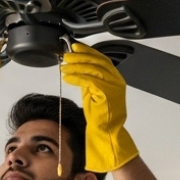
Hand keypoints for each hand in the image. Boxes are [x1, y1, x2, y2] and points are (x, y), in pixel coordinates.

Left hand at [61, 43, 138, 171]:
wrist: (107, 132)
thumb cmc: (101, 116)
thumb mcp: (93, 92)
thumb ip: (89, 79)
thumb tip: (77, 68)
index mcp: (115, 78)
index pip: (101, 59)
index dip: (87, 51)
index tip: (75, 47)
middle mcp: (116, 80)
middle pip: (97, 61)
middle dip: (80, 56)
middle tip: (66, 55)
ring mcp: (113, 86)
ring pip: (92, 68)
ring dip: (76, 66)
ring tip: (64, 66)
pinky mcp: (107, 92)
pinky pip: (89, 80)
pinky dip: (76, 77)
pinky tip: (67, 77)